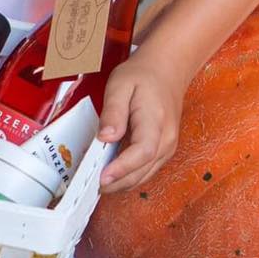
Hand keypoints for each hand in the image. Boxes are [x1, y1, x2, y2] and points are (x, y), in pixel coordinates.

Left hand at [94, 54, 189, 193]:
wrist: (167, 71)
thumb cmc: (143, 76)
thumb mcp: (120, 85)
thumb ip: (113, 111)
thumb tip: (106, 137)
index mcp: (155, 121)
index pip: (142, 152)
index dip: (122, 168)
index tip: (102, 177)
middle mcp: (166, 139)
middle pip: (142, 171)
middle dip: (117, 182)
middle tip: (91, 186)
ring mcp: (167, 147)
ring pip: (145, 175)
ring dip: (122, 183)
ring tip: (98, 184)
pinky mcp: (163, 150)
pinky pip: (146, 170)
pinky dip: (129, 176)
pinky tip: (112, 174)